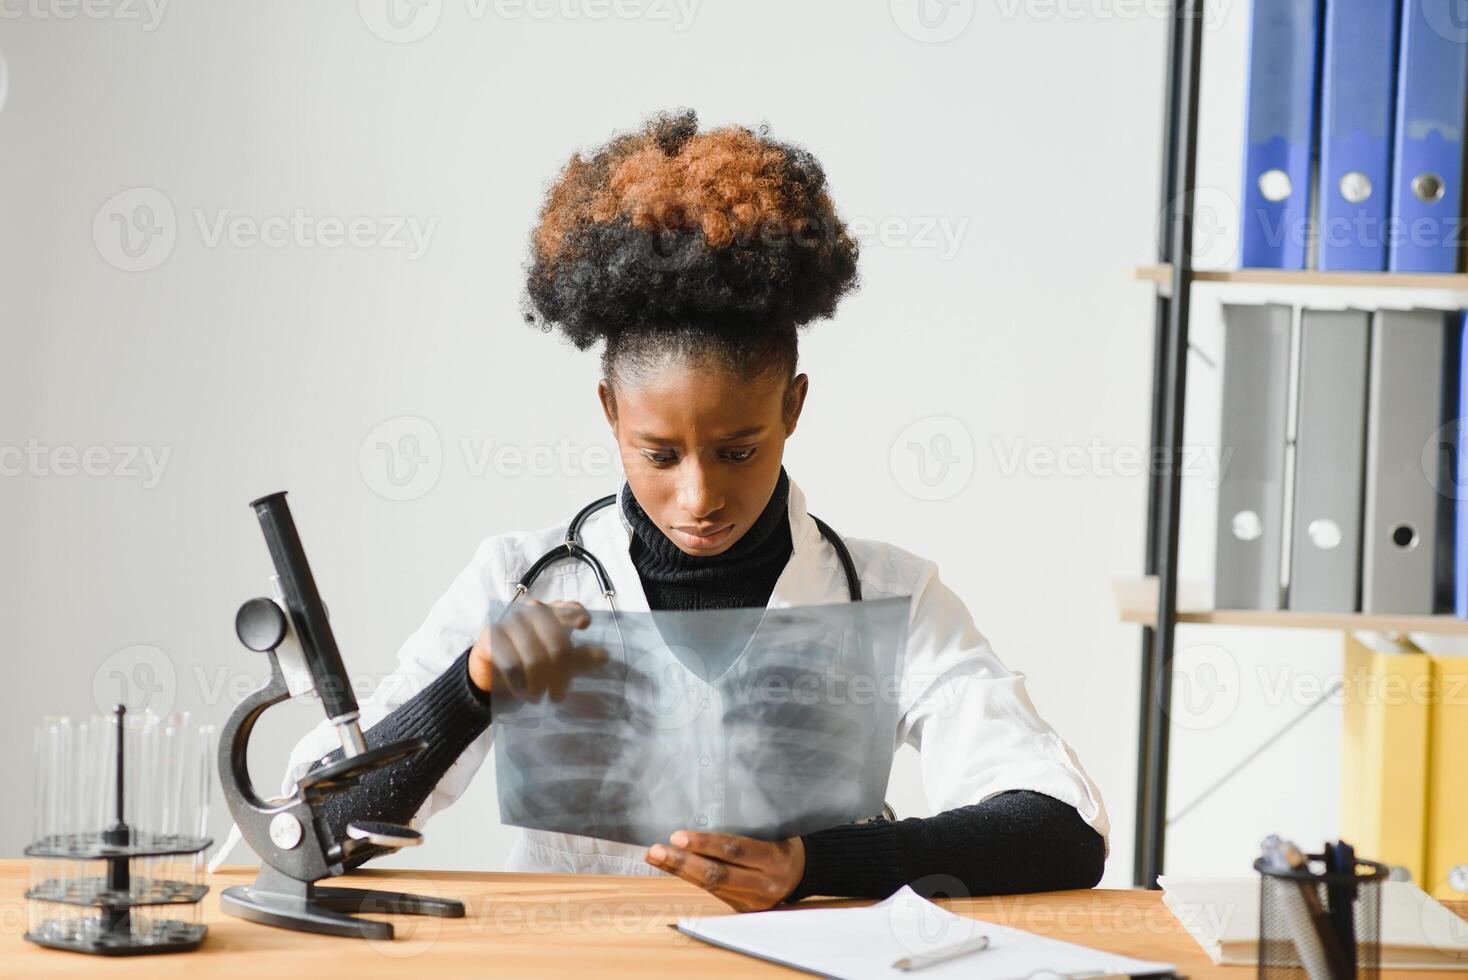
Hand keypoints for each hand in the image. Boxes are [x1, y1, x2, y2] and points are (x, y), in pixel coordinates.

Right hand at [468, 599, 607, 701]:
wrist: (491, 673)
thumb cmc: (531, 663)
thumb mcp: (559, 662)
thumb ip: (580, 658)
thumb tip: (603, 656)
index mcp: (552, 613)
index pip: (568, 609)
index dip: (576, 616)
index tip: (584, 625)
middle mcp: (531, 613)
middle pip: (555, 641)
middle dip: (560, 673)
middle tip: (558, 696)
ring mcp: (509, 623)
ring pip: (533, 656)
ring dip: (538, 683)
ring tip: (538, 698)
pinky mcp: (490, 638)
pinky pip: (511, 663)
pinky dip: (519, 683)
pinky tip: (522, 694)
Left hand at [645, 830, 804, 911]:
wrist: (803, 872)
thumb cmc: (783, 842)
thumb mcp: (773, 831)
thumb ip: (744, 830)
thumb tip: (701, 819)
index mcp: (774, 859)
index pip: (735, 850)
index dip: (706, 844)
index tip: (678, 836)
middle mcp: (763, 884)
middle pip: (718, 875)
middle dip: (683, 863)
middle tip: (656, 850)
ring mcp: (752, 900)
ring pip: (710, 886)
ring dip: (678, 871)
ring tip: (655, 856)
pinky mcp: (742, 908)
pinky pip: (711, 891)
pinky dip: (688, 878)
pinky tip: (670, 866)